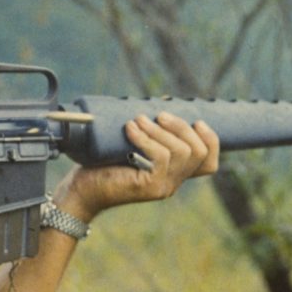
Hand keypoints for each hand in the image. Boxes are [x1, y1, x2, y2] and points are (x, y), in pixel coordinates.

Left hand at [54, 112, 218, 221]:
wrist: (80, 190)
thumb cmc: (101, 164)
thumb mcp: (131, 144)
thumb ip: (150, 132)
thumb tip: (164, 101)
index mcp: (173, 174)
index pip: (209, 163)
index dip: (210, 140)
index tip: (196, 121)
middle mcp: (172, 183)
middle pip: (198, 153)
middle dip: (182, 127)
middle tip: (158, 115)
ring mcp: (163, 187)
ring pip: (181, 153)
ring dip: (160, 130)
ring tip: (138, 120)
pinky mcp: (150, 187)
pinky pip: (161, 157)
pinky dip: (146, 138)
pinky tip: (130, 129)